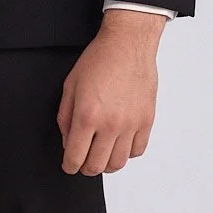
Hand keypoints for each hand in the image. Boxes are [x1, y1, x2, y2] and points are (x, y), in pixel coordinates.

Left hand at [57, 10, 165, 174]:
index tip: (69, 164)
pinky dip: (126, 152)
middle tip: (82, 160)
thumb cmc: (99, 60)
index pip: (75, 157)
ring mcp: (131, 124)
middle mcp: (111, 124)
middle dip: (85, 167)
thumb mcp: (70, 86)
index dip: (69, 165)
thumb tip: (68, 141)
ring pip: (118, 163)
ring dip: (106, 163)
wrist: (128, 45)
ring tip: (101, 153)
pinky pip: (137, 150)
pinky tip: (119, 142)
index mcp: (88, 115)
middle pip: (97, 166)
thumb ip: (65, 118)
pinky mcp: (146, 120)